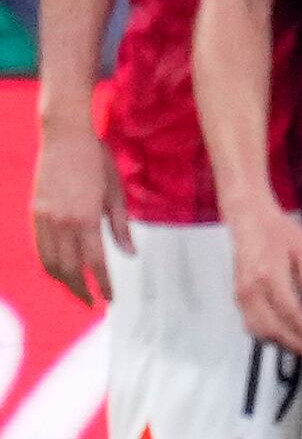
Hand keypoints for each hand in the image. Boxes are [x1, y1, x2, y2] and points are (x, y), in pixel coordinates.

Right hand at [33, 115, 128, 303]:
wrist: (65, 136)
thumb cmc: (97, 160)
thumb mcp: (116, 191)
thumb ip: (121, 226)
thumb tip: (129, 253)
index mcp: (86, 218)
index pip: (95, 263)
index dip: (104, 284)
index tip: (112, 299)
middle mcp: (62, 222)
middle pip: (69, 269)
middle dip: (82, 290)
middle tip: (94, 302)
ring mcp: (45, 218)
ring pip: (50, 263)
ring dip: (64, 282)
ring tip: (79, 291)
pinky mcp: (35, 213)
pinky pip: (40, 248)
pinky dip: (50, 265)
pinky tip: (62, 270)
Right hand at [226, 203, 301, 358]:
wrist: (248, 219)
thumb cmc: (278, 230)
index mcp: (269, 275)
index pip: (289, 312)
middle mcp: (251, 289)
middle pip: (271, 328)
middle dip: (294, 343)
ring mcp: (241, 294)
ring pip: (257, 330)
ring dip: (279, 343)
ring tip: (301, 347)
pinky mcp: (238, 295)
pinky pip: (249, 323)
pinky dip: (266, 335)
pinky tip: (283, 336)